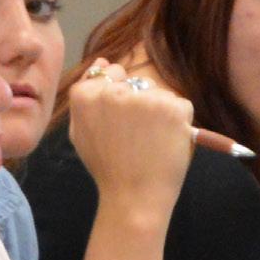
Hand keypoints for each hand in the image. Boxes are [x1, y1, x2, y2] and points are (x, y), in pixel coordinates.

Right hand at [66, 61, 194, 217]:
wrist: (133, 197)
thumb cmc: (107, 166)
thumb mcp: (81, 131)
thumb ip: (86, 94)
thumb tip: (102, 62)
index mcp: (86, 95)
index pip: (108, 73)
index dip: (116, 97)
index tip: (117, 122)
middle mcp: (113, 91)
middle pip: (134, 83)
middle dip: (137, 103)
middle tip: (133, 137)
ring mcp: (145, 98)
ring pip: (157, 94)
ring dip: (158, 113)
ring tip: (149, 142)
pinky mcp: (173, 107)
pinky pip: (178, 105)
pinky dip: (177, 123)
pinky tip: (164, 142)